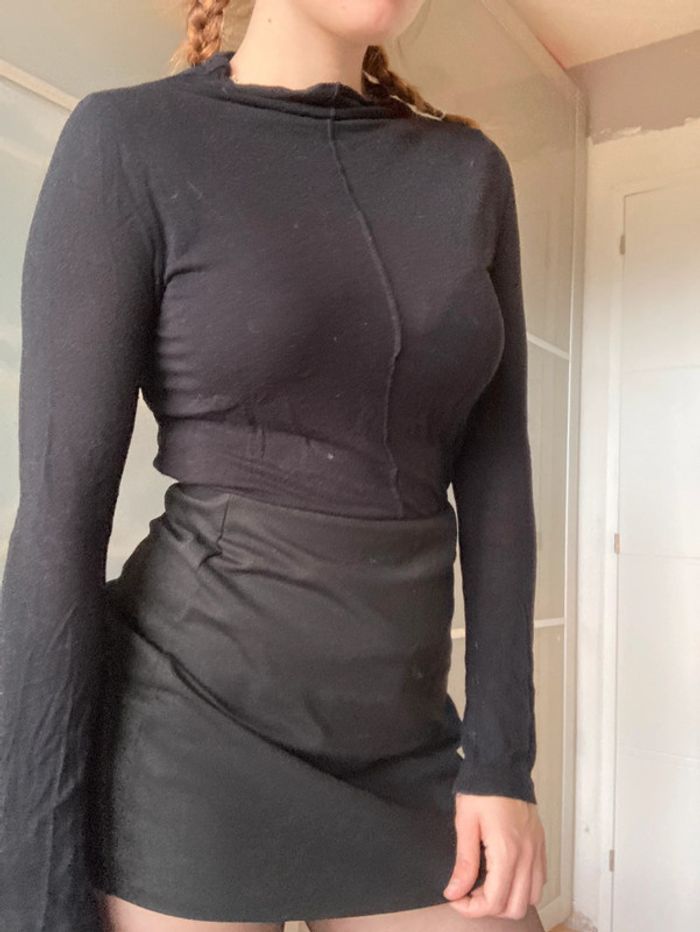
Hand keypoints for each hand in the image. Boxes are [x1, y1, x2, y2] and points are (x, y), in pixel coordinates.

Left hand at [442, 793, 546, 919]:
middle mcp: (527, 856)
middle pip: (514, 908)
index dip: (471, 908)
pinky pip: (539, 880)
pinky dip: (523, 887)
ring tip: (487, 884)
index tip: (456, 897)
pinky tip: (504, 874)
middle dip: (489, 908)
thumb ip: (464, 862)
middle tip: (470, 892)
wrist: (502, 764)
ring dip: (508, 900)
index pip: (494, 901)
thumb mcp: (466, 823)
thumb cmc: (483, 789)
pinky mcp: (540, 844)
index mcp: (507, 852)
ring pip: (530, 898)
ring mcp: (536, 851)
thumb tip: (455, 891)